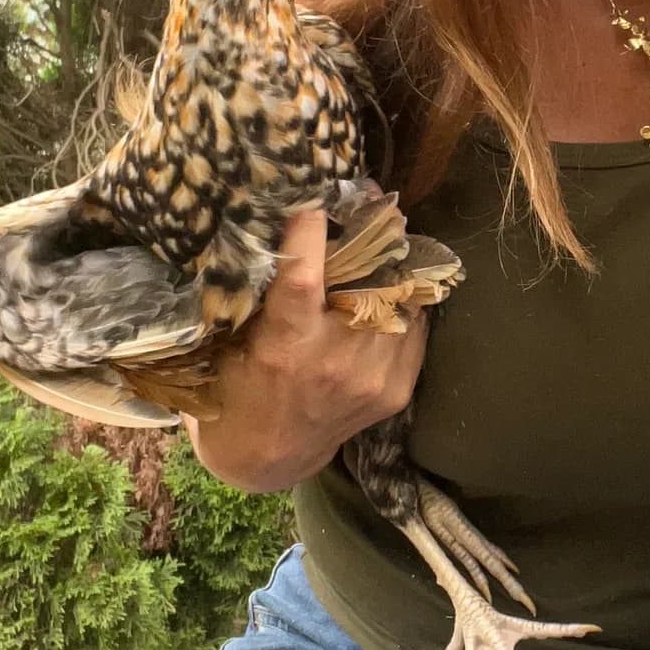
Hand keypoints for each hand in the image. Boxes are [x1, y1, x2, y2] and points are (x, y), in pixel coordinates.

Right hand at [183, 208, 426, 493]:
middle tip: (371, 203)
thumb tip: (276, 222)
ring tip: (383, 241)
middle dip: (373, 236)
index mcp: (285, 347)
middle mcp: (334, 363)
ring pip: (400, 300)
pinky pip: (415, 328)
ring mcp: (372, 378)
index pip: (305, 278)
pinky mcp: (396, 390)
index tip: (316, 197)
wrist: (270, 451)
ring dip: (393, 268)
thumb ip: (258, 291)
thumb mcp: (234, 337)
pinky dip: (405, 303)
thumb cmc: (241, 382)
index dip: (312, 232)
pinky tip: (392, 288)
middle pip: (369, 281)